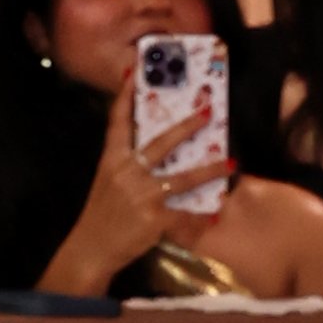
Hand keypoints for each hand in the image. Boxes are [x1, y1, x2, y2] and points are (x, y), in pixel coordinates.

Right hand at [44, 92, 210, 294]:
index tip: (134, 74)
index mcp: (112, 160)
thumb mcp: (107, 184)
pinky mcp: (153, 218)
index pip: (118, 123)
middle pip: (160, 143)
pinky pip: (185, 214)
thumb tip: (148, 154)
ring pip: (182, 178)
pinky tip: (216, 214)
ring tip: (231, 163)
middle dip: (186, 126)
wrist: (91, 248)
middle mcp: (126, 172)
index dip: (125, 98)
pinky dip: (201, 216)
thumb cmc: (102, 216)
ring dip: (209, 170)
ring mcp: (141, 194)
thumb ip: (126, 167)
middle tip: (207, 111)